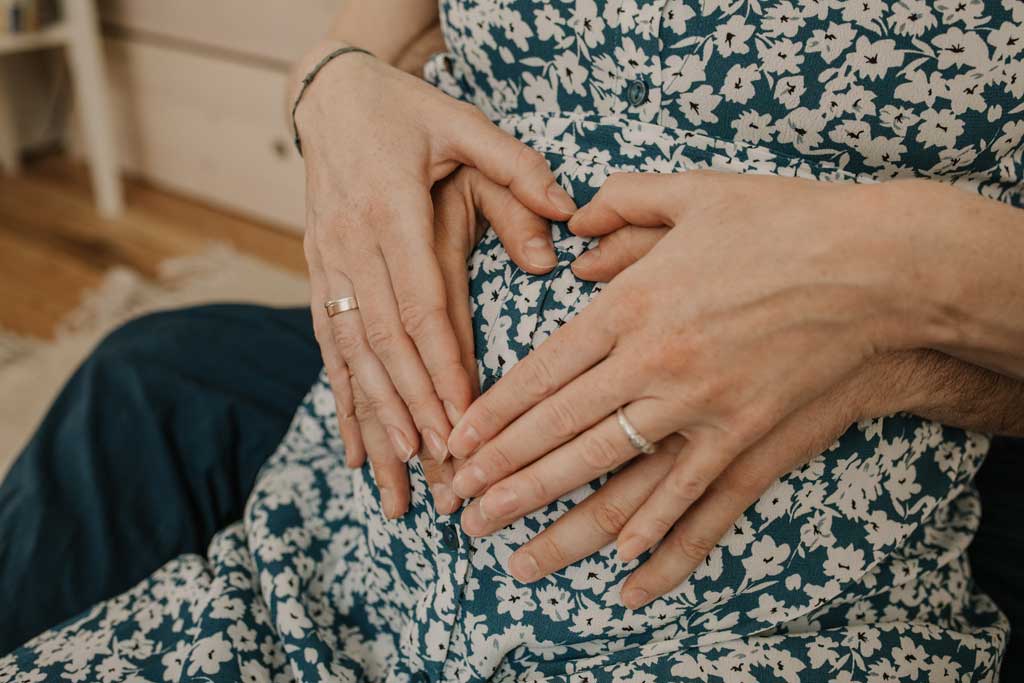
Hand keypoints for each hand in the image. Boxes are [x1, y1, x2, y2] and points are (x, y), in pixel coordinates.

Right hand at [295, 43, 574, 481]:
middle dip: (414, 413)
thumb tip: (566, 220)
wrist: (332, 97)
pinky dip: (346, 403)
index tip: (465, 422)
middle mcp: (351, 245)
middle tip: (444, 472)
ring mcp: (328, 265)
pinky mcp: (319, 276)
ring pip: (352, 358)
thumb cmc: (409, 112)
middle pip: (385, 345)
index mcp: (391, 210)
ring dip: (377, 424)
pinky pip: (331, 350)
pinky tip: (357, 450)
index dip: (442, 368)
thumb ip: (518, 171)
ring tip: (397, 483)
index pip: (421, 305)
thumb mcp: (467, 124)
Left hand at [447, 171, 917, 584]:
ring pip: (611, 474)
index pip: (543, 372)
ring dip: (555, 515)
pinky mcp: (750, 439)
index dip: (494, 415)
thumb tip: (574, 234)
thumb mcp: (695, 192)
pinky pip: (692, 501)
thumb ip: (623, 204)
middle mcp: (656, 362)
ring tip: (511, 547)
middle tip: (459, 505)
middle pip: (560, 430)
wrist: (879, 268)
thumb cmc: (784, 223)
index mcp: (633, 304)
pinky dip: (656, 540)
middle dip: (502, 473)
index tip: (457, 446)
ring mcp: (703, 407)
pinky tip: (623, 571)